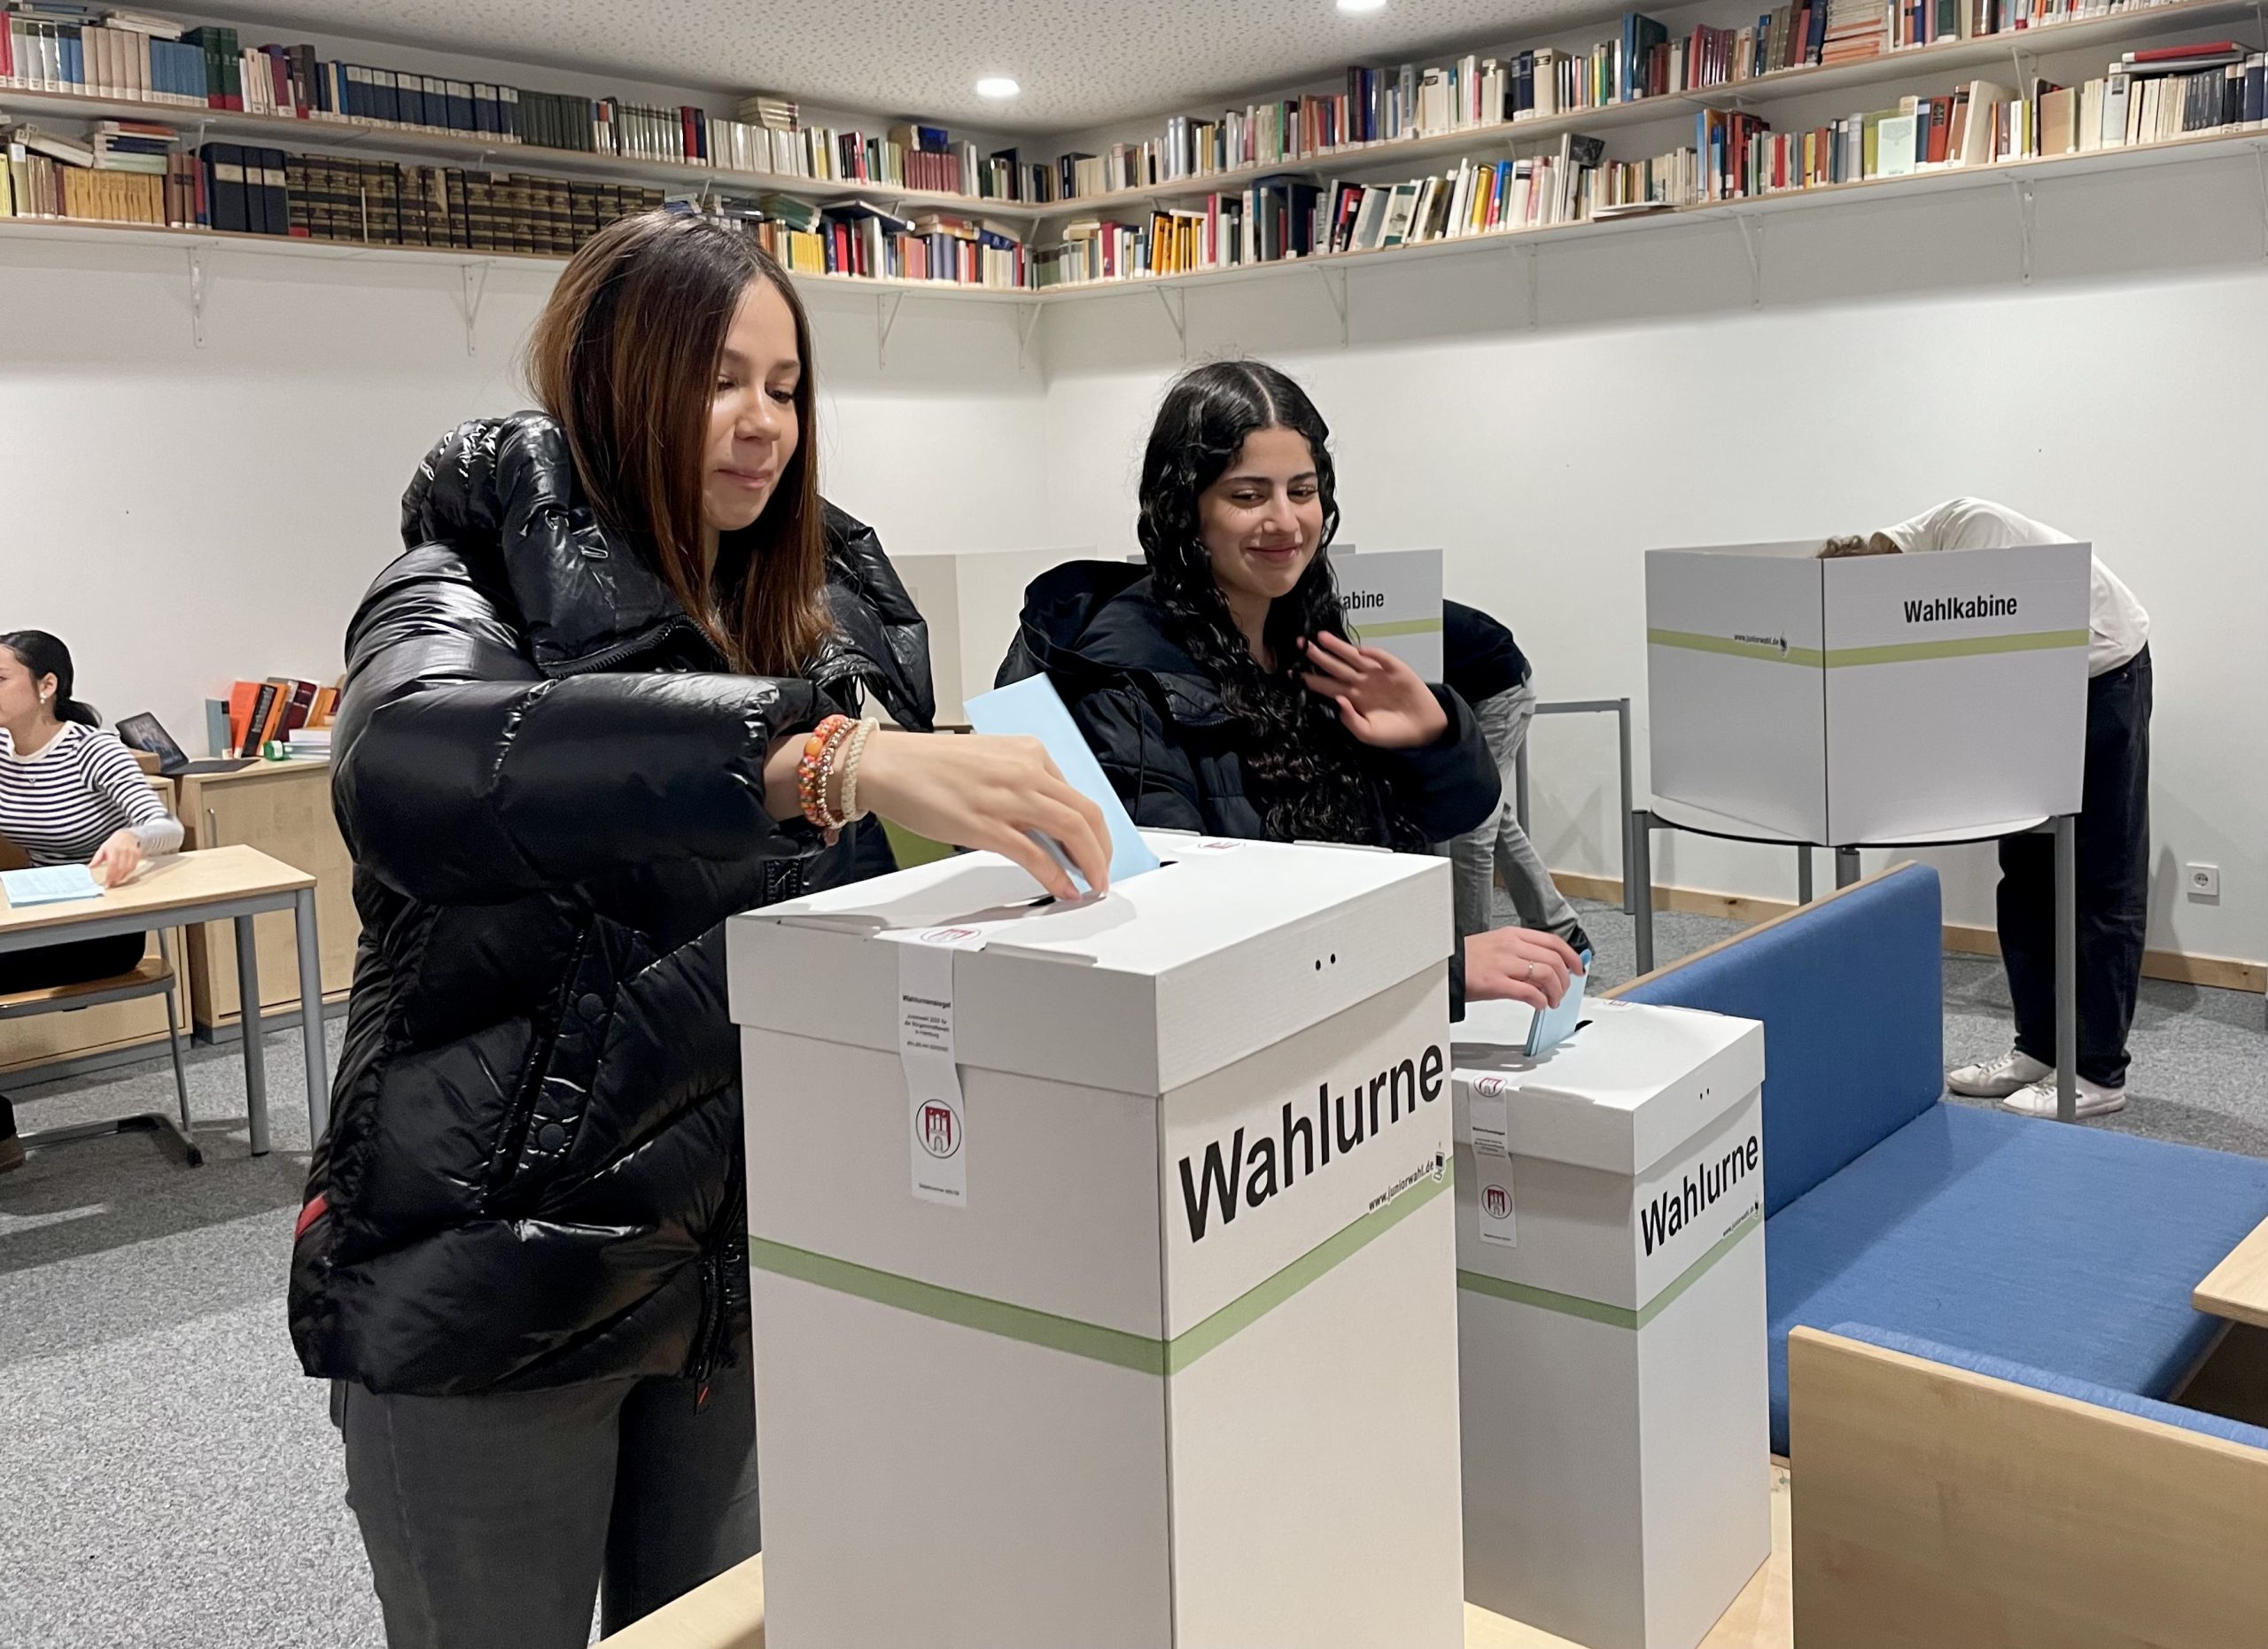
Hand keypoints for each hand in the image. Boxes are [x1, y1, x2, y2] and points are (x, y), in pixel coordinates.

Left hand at [89, 829, 142, 888]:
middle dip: (116, 878)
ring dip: (122, 877)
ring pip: (128, 868)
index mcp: (113, 849)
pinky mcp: (137, 854)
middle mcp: (123, 850)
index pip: (113, 864)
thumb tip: (89, 867)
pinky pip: (133, 866)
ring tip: (116, 881)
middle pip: (121, 868)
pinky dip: (128, 873)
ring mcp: (132, 852)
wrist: (127, 835)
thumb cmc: (113, 844)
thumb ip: (97, 859)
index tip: (107, 882)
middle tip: (111, 884)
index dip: (110, 874)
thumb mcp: (102, 849)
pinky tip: (123, 876)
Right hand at [855, 731, 1112, 901]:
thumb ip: (1022, 787)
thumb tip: (1047, 825)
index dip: (1096, 827)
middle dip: (1103, 849)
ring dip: (1091, 864)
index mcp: (1029, 752)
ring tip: (1094, 884)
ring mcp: (1008, 798)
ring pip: (1072, 831)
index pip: (1079, 792)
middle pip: (1086, 813)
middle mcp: (1025, 771)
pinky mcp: (986, 826)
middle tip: (1105, 872)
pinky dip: (1056, 876)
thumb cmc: (929, 766)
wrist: (887, 765)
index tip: (1099, 847)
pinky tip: (1064, 889)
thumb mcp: (990, 763)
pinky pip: (1036, 855)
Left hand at [1298, 632, 1447, 748]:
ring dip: (1338, 646)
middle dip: (1318, 656)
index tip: (1291, 671)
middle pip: (1335, 666)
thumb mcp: (1368, 734)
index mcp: (1350, 697)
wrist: (1423, 728)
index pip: (1325, 685)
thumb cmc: (1393, 732)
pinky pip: (1382, 659)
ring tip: (1321, 637)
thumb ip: (1351, 720)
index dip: (1309, 678)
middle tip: (1301, 644)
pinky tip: (1362, 650)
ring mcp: (1377, 674)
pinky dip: (1373, 654)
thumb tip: (1338, 700)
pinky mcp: (1395, 669)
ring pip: (1353, 657)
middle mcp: (1360, 682)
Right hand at [1463, 927, 1585, 1010]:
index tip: (1578, 967)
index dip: (1571, 956)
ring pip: (1546, 975)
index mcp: (1512, 935)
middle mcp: (1510, 946)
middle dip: (1565, 979)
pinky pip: (1529, 992)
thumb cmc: (1467, 959)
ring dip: (1556, 992)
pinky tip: (1539, 1005)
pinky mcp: (1495, 983)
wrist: (1443, 967)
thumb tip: (1545, 967)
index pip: (1553, 942)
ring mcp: (1503, 964)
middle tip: (1563, 991)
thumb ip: (1521, 952)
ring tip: (1552, 1000)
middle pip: (1554, 960)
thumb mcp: (1496, 945)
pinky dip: (1540, 1000)